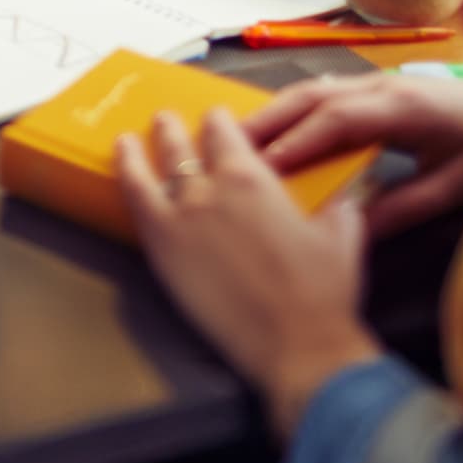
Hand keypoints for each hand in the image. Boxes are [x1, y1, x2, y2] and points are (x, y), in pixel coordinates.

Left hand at [117, 109, 379, 436]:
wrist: (297, 343)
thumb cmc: (321, 291)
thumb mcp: (341, 233)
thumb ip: (335, 207)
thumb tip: (341, 200)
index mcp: (251, 176)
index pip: (224, 132)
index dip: (217, 122)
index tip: (215, 120)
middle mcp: (211, 188)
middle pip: (182, 145)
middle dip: (172, 128)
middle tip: (165, 120)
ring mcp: (181, 217)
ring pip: (152, 169)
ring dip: (139, 149)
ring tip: (128, 140)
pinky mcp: (162, 249)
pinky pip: (135, 203)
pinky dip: (125, 179)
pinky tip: (121, 174)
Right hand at [243, 72, 462, 237]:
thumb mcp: (455, 186)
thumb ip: (405, 207)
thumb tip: (354, 231)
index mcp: (402, 108)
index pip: (335, 120)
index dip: (296, 140)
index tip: (262, 167)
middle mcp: (383, 86)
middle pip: (312, 94)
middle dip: (268, 118)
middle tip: (226, 145)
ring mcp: (379, 81)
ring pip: (314, 88)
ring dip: (276, 111)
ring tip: (239, 139)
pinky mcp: (379, 87)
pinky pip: (326, 93)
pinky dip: (295, 109)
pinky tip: (278, 130)